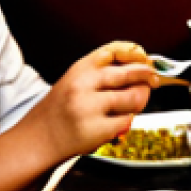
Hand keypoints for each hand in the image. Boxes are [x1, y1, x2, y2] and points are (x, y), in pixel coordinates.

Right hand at [17, 41, 158, 164]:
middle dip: (147, 77)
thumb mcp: (76, 82)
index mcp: (79, 69)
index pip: (115, 50)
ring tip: (127, 108)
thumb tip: (143, 70)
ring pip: (133, 98)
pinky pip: (127, 121)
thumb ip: (102, 74)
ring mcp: (88, 106)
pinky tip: (113, 124)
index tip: (146, 60)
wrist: (37, 140)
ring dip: (137, 103)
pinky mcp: (96, 128)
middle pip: (130, 73)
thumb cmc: (61, 112)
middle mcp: (83, 84)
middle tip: (153, 81)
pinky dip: (125, 123)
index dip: (136, 53)